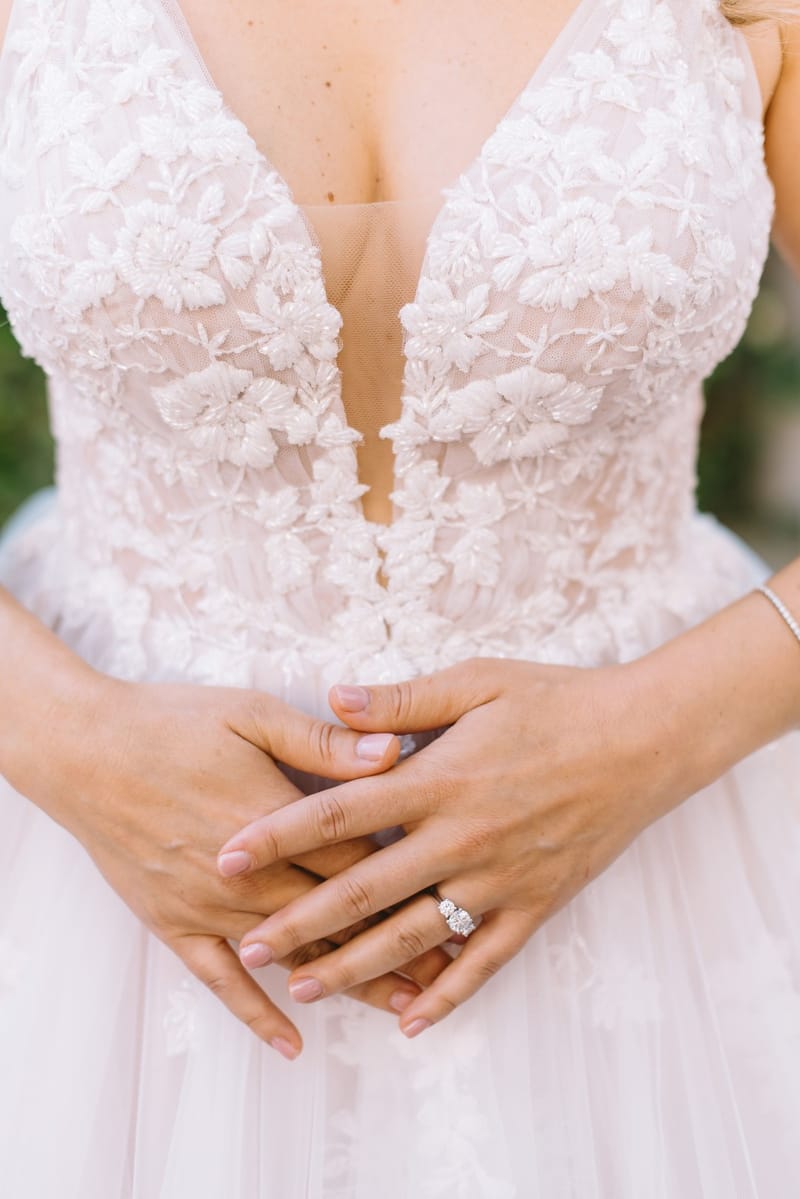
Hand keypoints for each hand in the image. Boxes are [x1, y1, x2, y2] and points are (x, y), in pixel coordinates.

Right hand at [7, 670, 450, 1056]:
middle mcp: (250, 877)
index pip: (360, 863)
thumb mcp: (251, 713)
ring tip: (403, 1006)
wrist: (84, 752)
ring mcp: (210, 907)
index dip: (414, 885)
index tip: (460, 903)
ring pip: (294, 954)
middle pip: (340, 919)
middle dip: (398, 945)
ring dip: (350, 982)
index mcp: (277, 821)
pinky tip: (292, 1042)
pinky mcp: (174, 923)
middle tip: (450, 972)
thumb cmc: (171, 723)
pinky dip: (256, 1014)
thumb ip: (323, 741)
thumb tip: (393, 752)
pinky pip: (220, 981)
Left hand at [220, 656, 694, 1035]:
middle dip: (299, 922)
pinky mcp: (536, 905)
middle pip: (363, 890)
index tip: (225, 856)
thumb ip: (401, 701)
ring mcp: (500, 879)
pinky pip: (485, 962)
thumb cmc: (557, 702)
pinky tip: (409, 1023)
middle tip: (246, 949)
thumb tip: (332, 697)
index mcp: (439, 780)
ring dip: (355, 966)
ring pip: (414, 937)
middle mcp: (461, 838)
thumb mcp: (477, 682)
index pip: (338, 813)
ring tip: (304, 989)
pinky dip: (448, 997)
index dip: (276, 836)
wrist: (643, 740)